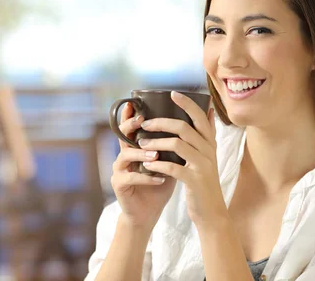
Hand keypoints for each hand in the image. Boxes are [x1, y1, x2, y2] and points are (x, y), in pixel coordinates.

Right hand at [110, 102, 176, 229]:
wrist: (149, 211)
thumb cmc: (160, 183)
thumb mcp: (171, 161)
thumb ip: (177, 144)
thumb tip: (195, 124)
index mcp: (136, 146)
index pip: (132, 126)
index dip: (131, 114)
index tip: (137, 102)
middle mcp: (124, 154)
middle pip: (122, 135)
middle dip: (131, 126)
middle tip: (143, 121)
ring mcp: (120, 169)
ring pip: (126, 155)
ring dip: (142, 154)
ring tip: (156, 155)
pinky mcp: (119, 185)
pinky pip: (132, 178)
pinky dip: (147, 177)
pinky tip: (160, 178)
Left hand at [137, 91, 226, 226]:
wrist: (212, 212)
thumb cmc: (204, 182)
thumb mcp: (209, 156)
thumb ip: (207, 134)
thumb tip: (209, 110)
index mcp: (210, 143)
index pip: (200, 116)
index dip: (187, 104)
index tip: (172, 94)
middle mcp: (208, 151)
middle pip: (185, 127)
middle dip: (162, 122)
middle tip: (145, 124)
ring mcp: (202, 165)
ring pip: (177, 145)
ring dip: (156, 143)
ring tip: (141, 144)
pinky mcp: (195, 181)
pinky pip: (174, 168)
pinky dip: (158, 165)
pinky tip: (147, 166)